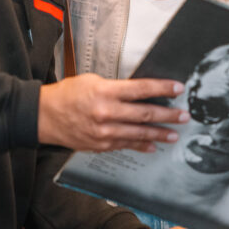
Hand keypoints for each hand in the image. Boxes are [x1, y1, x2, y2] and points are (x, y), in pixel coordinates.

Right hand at [38, 73, 187, 151]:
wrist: (43, 116)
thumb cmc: (67, 94)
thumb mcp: (92, 81)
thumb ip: (116, 88)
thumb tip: (140, 93)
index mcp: (105, 92)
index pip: (141, 89)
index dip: (163, 88)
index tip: (179, 88)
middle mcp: (107, 113)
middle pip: (145, 113)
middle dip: (168, 115)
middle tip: (184, 116)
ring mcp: (104, 132)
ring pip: (138, 134)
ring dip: (159, 134)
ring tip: (174, 135)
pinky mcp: (100, 145)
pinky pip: (125, 146)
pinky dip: (140, 146)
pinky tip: (152, 146)